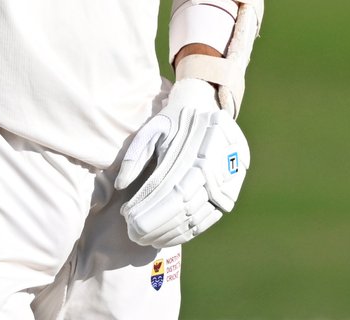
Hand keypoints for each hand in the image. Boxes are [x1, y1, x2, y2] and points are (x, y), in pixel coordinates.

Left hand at [114, 78, 249, 247]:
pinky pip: (207, 220)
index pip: (174, 194)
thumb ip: (136, 154)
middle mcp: (218, 172)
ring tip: (146, 238)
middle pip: (185, 210)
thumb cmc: (175, 120)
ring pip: (197, 219)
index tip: (129, 221)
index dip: (152, 212)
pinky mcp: (228, 195)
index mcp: (200, 152)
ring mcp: (227, 185)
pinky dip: (186, 232)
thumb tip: (121, 185)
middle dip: (157, 226)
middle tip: (134, 234)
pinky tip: (166, 237)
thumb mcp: (153, 127)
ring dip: (170, 233)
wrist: (207, 110)